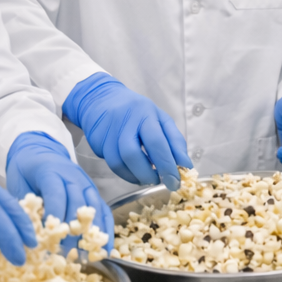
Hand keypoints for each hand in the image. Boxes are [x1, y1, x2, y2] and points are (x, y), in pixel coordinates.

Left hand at [6, 132, 113, 250]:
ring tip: (86, 255)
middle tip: (64, 252)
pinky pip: (103, 210)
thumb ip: (26, 207)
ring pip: (94, 208)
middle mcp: (72, 176)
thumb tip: (29, 235)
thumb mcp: (18, 185)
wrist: (37, 151)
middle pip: (77, 203)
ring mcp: (86, 184)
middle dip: (72, 230)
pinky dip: (105, 229)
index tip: (49, 238)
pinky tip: (104, 248)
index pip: (57, 194)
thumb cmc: (25, 171)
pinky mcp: (94, 192)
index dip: (55, 216)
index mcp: (50, 171)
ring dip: (90, 233)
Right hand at [63, 72, 191, 189]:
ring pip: (118, 163)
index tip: (175, 182)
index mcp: (145, 114)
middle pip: (132, 154)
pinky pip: (110, 164)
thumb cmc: (138, 112)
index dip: (166, 165)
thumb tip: (186, 166)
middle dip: (147, 174)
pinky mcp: (95, 141)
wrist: (102, 99)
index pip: (156, 142)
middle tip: (159, 181)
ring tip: (147, 178)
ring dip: (135, 177)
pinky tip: (133, 171)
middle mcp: (123, 122)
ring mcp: (107, 132)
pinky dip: (124, 173)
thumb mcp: (161, 119)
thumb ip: (175, 141)